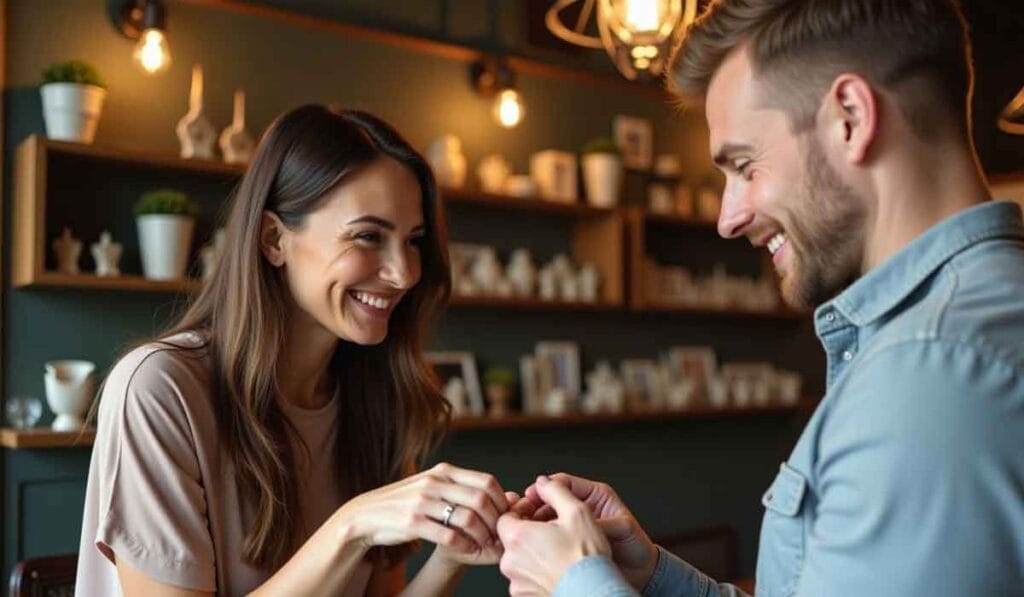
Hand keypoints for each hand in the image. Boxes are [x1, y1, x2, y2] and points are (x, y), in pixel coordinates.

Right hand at [335, 462, 508, 566]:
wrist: (367, 515)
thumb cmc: (406, 502)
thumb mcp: (432, 485)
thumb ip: (459, 487)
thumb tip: (498, 495)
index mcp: (444, 471)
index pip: (486, 481)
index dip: (501, 501)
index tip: (505, 517)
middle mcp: (435, 482)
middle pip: (481, 499)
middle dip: (495, 521)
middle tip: (499, 535)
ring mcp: (423, 501)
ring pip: (467, 518)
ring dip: (482, 535)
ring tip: (485, 545)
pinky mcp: (412, 522)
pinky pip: (447, 535)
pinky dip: (463, 545)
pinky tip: (467, 550)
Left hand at [497, 476, 611, 595]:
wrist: (593, 593)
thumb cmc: (586, 559)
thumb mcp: (577, 512)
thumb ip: (555, 491)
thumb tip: (544, 482)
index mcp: (517, 537)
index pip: (505, 516)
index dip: (521, 512)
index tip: (537, 513)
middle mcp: (510, 561)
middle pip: (511, 539)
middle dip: (528, 533)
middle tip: (551, 532)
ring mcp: (516, 582)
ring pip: (518, 560)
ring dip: (532, 553)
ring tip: (557, 553)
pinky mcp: (524, 596)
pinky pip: (524, 579)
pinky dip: (536, 573)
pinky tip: (555, 570)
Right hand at [521, 473, 658, 589]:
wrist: (640, 572)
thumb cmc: (635, 546)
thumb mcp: (621, 528)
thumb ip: (601, 520)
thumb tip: (580, 517)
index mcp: (595, 496)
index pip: (565, 482)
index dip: (547, 486)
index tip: (533, 493)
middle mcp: (582, 509)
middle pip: (551, 499)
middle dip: (535, 504)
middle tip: (522, 512)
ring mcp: (574, 526)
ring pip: (547, 517)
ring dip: (535, 522)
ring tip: (525, 528)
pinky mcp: (569, 543)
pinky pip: (549, 536)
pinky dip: (539, 538)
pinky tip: (533, 543)